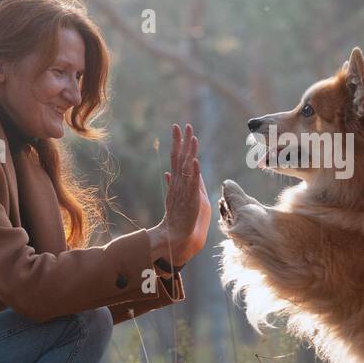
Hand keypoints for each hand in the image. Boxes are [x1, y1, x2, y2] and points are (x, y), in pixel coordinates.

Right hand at [155, 123, 211, 263]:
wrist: (176, 237)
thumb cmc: (179, 219)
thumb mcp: (179, 198)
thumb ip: (175, 184)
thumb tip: (167, 172)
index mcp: (177, 182)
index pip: (178, 158)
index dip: (179, 143)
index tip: (179, 127)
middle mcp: (179, 184)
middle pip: (180, 158)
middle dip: (182, 141)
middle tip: (183, 125)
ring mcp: (184, 192)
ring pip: (187, 168)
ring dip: (190, 152)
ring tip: (192, 137)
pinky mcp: (190, 201)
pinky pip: (192, 184)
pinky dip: (194, 172)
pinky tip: (195, 161)